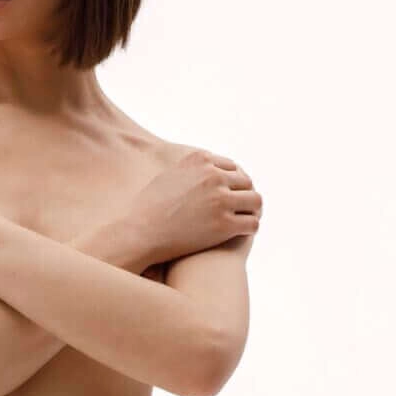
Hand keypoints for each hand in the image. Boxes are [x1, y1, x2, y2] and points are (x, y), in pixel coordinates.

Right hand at [126, 149, 261, 262]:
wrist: (140, 234)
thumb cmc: (148, 209)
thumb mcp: (168, 176)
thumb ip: (189, 169)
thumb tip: (201, 167)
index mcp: (201, 160)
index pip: (232, 167)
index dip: (233, 183)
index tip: (230, 194)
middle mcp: (213, 176)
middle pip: (246, 182)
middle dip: (243, 195)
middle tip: (241, 209)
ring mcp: (221, 200)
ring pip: (255, 201)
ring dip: (252, 211)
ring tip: (245, 220)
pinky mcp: (225, 225)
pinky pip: (252, 224)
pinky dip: (250, 228)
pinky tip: (243, 234)